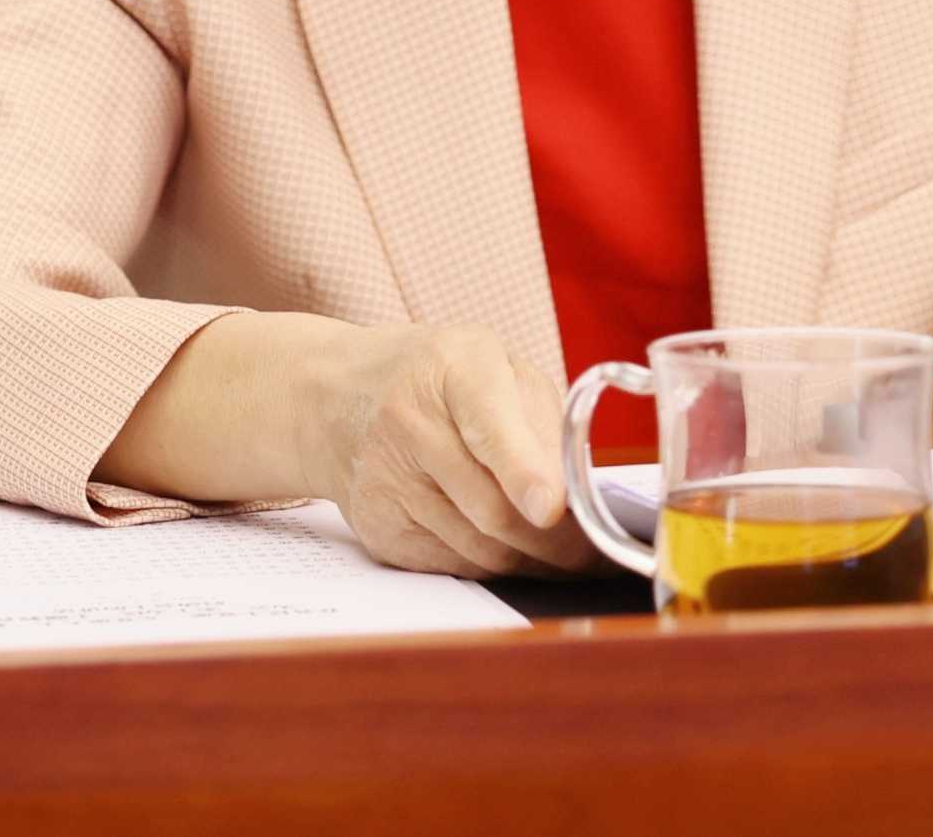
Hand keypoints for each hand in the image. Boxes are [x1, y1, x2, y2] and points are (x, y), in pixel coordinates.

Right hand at [299, 325, 593, 579]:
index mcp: (452, 368)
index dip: (522, 470)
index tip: (550, 508)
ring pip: (478, 550)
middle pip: (491, 508)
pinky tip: (515, 552)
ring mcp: (386, 482)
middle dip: (555, 542)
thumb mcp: (495, 365)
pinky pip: (454, 566)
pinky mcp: (378, 529)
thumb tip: (578, 492)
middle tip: (597, 555)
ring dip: (532, 562)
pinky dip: (494, 567)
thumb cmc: (440, 379)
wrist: (335, 397)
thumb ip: (541, 418)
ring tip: (570, 558)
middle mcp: (408, 423)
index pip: (488, 425)